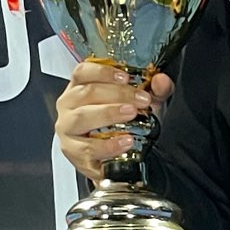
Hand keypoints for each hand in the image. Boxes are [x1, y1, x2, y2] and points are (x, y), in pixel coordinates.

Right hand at [54, 58, 173, 182]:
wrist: (116, 158)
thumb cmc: (122, 125)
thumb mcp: (141, 104)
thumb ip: (155, 91)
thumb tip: (162, 81)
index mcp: (80, 88)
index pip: (83, 71)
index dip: (103, 71)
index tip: (125, 76)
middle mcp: (69, 105)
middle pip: (87, 92)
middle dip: (117, 93)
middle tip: (141, 99)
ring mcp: (67, 129)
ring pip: (82, 117)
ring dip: (109, 113)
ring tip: (131, 113)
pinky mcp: (73, 153)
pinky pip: (87, 148)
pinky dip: (108, 145)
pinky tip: (125, 141)